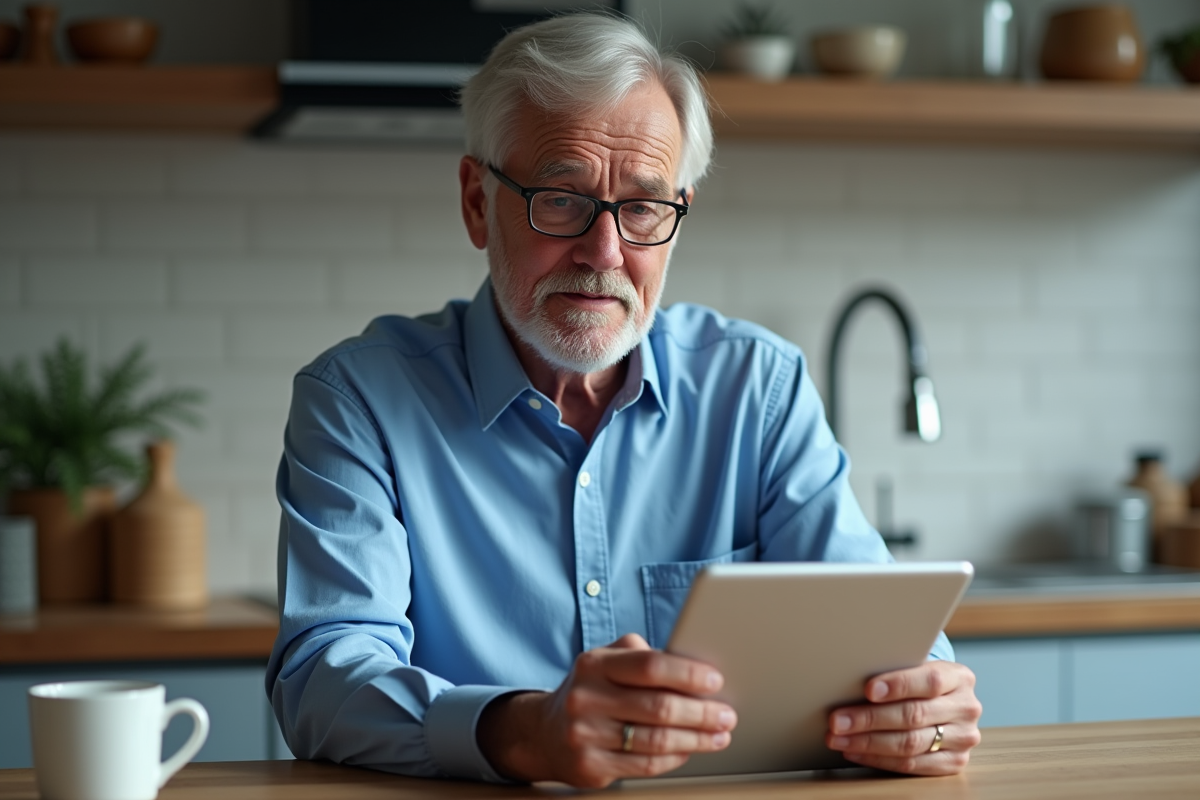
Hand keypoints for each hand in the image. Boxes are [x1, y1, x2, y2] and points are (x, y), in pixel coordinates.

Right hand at [477, 633, 736, 787]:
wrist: (545, 733)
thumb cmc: (591, 690)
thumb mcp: (606, 661)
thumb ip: (641, 655)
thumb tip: (692, 663)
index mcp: (594, 664)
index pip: (649, 666)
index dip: (687, 674)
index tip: (715, 681)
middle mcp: (585, 698)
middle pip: (658, 707)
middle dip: (701, 712)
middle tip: (726, 714)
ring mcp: (585, 735)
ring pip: (656, 741)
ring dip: (696, 739)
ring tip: (718, 734)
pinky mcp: (590, 767)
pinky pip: (645, 766)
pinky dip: (675, 758)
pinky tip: (690, 750)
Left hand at [825, 660, 981, 774]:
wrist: (946, 703)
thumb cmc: (919, 681)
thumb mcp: (917, 667)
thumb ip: (895, 669)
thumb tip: (849, 674)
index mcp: (959, 677)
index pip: (930, 681)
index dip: (898, 685)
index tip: (868, 689)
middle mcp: (966, 708)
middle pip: (914, 715)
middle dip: (870, 718)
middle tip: (837, 720)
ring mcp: (963, 738)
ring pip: (910, 743)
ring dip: (867, 742)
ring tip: (838, 737)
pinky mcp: (954, 762)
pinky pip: (911, 765)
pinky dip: (878, 759)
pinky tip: (855, 751)